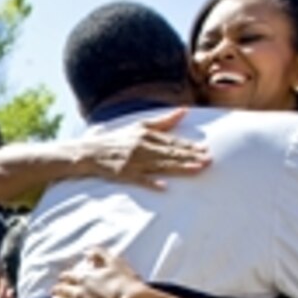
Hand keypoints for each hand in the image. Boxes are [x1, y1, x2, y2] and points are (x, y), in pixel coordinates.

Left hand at [48, 247, 152, 297]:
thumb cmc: (125, 282)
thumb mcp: (114, 261)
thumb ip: (99, 254)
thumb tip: (87, 252)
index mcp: (83, 277)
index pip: (67, 276)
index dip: (65, 276)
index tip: (65, 277)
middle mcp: (77, 293)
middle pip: (62, 289)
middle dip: (59, 288)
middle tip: (57, 288)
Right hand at [78, 108, 210, 189]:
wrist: (89, 151)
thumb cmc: (117, 139)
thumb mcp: (139, 126)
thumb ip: (163, 121)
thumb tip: (184, 110)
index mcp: (146, 135)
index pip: (172, 142)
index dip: (189, 146)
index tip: (205, 150)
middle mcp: (141, 147)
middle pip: (170, 153)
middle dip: (190, 157)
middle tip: (208, 160)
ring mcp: (133, 162)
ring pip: (160, 166)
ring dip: (179, 168)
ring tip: (196, 170)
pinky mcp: (124, 174)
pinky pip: (139, 180)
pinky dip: (150, 182)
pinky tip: (163, 186)